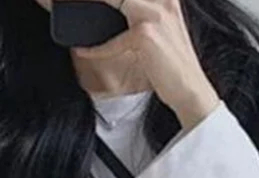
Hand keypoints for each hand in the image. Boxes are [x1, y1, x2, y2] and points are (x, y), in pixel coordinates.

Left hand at [73, 0, 220, 129]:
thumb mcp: (157, 31)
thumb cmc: (171, 63)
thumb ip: (136, 15)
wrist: (190, 87)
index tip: (79, 0)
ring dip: (88, 4)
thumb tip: (109, 15)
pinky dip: (95, 48)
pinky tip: (82, 49)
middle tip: (68, 0)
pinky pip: (111, 40)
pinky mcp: (145, 34)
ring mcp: (155, 13)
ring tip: (69, 6)